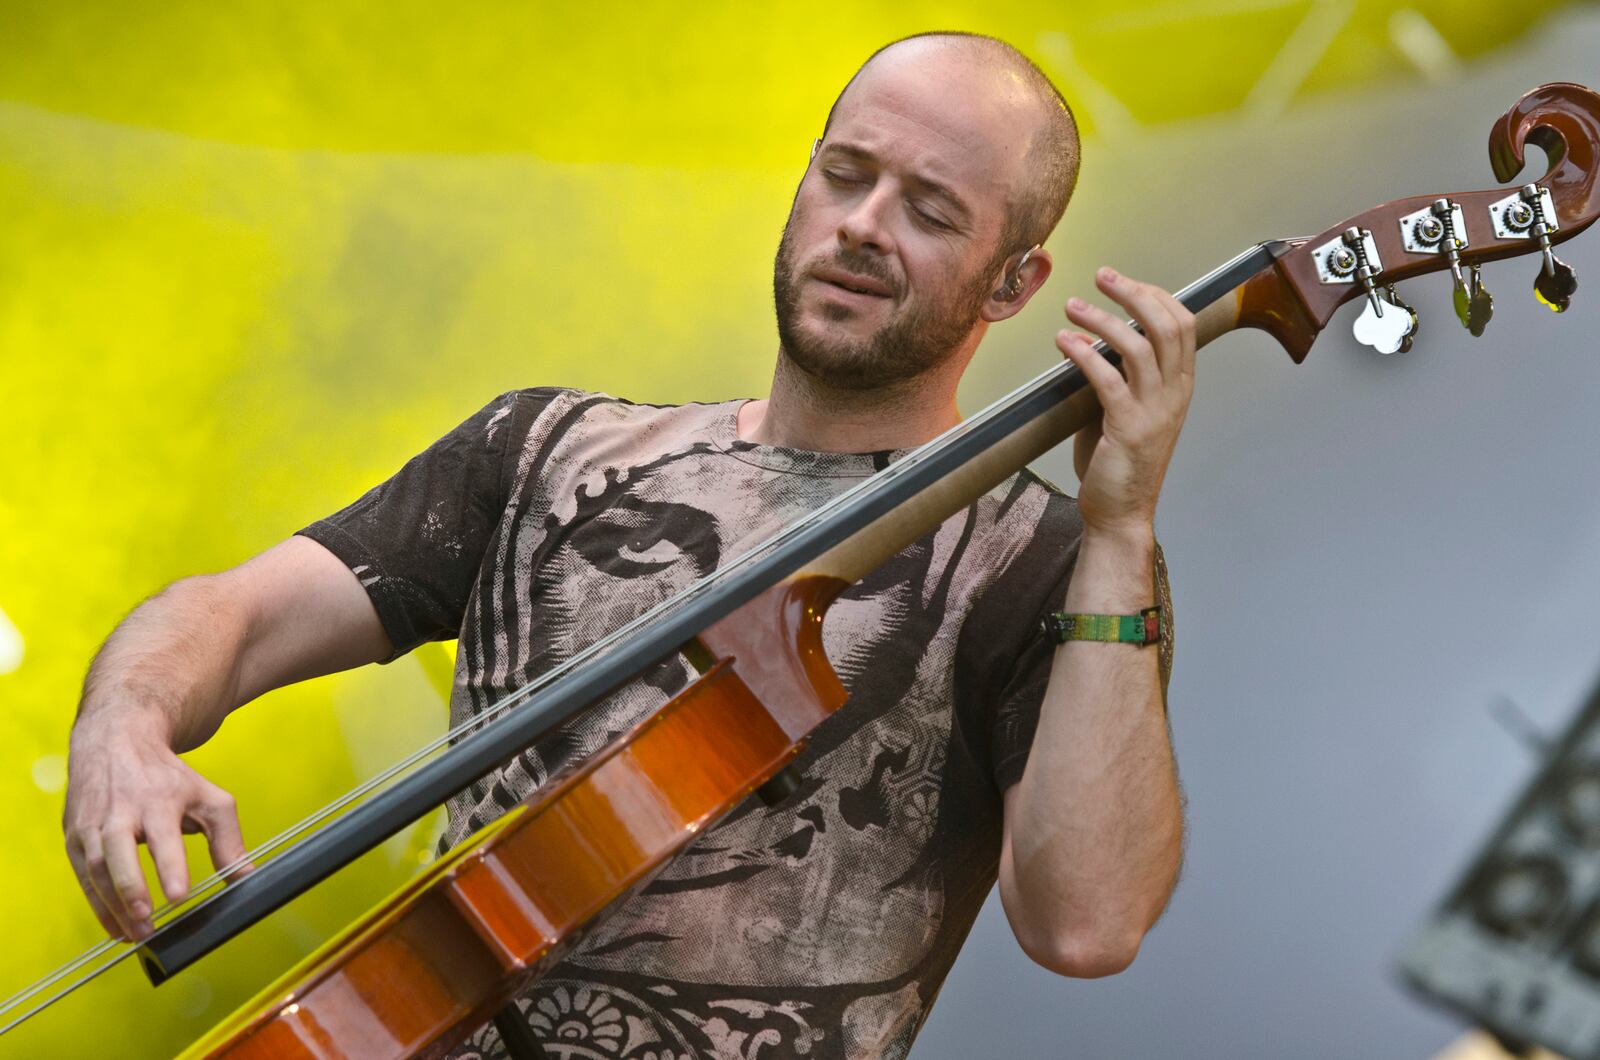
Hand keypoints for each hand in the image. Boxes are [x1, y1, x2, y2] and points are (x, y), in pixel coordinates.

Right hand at [63, 717, 251, 940]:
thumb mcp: (208, 798)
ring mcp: (91, 826)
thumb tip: (246, 878)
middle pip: (118, 854)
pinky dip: (97, 904)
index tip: (180, 895)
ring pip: (96, 869)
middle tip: (146, 922)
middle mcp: (119, 812)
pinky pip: (83, 876)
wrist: (116, 742)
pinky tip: (115, 927)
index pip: (163, 836)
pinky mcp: (74, 838)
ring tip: (136, 935)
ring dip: (113, 906)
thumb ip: (229, 839)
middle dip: (130, 889)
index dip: (170, 866)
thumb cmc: (168, 778)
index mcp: (157, 799)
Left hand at [1056, 267, 1195, 537]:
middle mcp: (1174, 394)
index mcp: (1180, 386)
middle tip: (1101, 276)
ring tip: (1071, 307)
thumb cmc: (1119, 461)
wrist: (1121, 513)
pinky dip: (1083, 353)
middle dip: (1133, 292)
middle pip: (1166, 325)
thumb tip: (1090, 340)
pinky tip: (1063, 341)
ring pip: (1138, 345)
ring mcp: (1155, 411)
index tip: (1122, 281)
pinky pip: (1107, 378)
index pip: (1182, 323)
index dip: (1154, 294)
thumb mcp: (1127, 410)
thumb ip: (1119, 376)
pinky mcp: (1128, 427)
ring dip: (1102, 318)